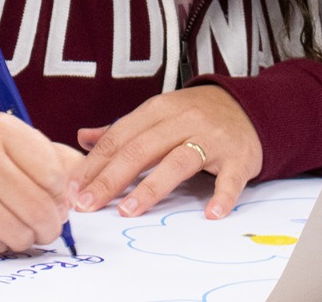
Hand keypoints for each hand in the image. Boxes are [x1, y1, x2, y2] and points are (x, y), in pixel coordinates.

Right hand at [0, 112, 84, 253]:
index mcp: (3, 128)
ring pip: (19, 233)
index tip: (54, 199)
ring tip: (16, 224)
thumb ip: (62, 162)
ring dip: (25, 237)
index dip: (61, 196)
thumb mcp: (23, 149)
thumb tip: (85, 189)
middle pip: (39, 208)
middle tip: (44, 225)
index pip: (55, 176)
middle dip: (49, 226)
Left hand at [74, 85, 261, 219]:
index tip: (73, 189)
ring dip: (151, 187)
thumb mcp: (158, 114)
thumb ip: (121, 129)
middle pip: (140, 150)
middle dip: (110, 179)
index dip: (94, 164)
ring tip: (128, 211)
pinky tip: (210, 214)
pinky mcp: (239, 157)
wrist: (248, 107)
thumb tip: (83, 139)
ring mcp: (211, 139)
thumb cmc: (195, 116)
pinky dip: (222, 196)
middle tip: (88, 205)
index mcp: (158, 110)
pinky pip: (230, 178)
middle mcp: (182, 121)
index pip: (119, 138)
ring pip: (177, 162)